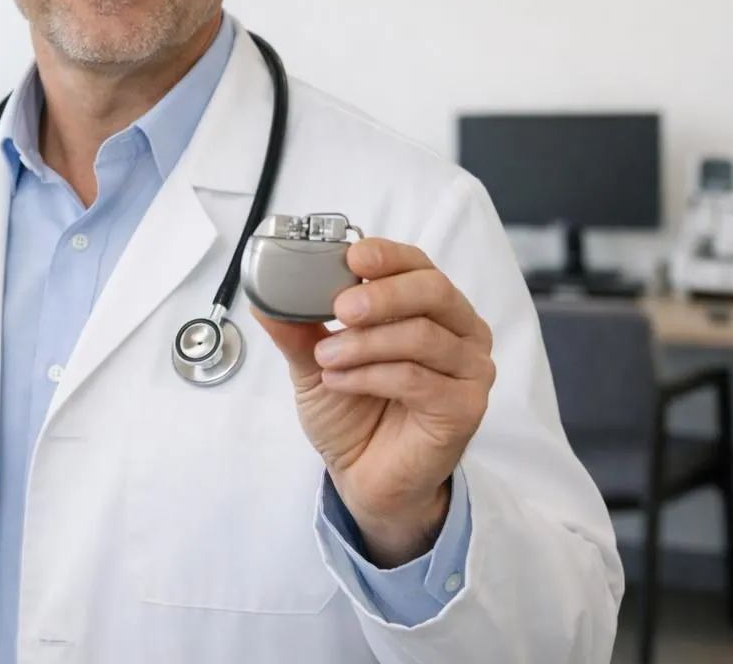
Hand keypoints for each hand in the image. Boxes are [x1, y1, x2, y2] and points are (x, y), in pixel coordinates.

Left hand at [251, 238, 495, 567]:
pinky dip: (370, 376)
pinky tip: (341, 382)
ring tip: (326, 359)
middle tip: (339, 309)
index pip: (418, 265)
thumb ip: (297, 327)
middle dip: (381, 295)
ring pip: (421, 335)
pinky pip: (417, 379)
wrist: (365, 477)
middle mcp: (460, 331)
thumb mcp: (315, 361)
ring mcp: (469, 369)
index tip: (351, 256)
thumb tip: (262, 295)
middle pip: (433, 291)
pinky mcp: (465, 407)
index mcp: (431, 307)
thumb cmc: (352, 411)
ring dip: (364, 344)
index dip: (387, 255)